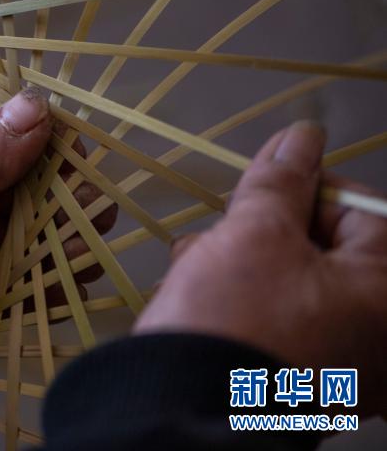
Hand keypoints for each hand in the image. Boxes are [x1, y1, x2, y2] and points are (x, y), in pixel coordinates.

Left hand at [0, 76, 114, 378]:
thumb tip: (38, 111)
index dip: (25, 125)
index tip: (74, 142)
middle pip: (0, 173)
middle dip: (45, 188)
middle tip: (93, 200)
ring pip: (6, 228)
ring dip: (46, 235)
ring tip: (85, 241)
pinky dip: (30, 280)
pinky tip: (64, 278)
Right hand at [135, 121, 386, 411]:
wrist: (177, 408)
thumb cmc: (233, 318)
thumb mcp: (254, 233)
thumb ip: (280, 181)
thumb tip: (300, 136)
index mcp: (382, 295)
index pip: (360, 210)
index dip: (307, 187)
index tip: (262, 187)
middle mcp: (370, 335)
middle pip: (320, 248)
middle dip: (261, 230)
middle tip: (224, 235)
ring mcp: (330, 364)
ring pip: (285, 282)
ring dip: (236, 262)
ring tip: (196, 268)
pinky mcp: (287, 381)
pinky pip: (269, 320)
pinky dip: (235, 302)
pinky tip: (195, 297)